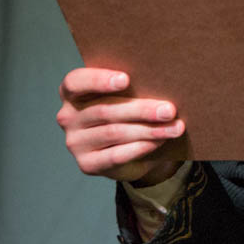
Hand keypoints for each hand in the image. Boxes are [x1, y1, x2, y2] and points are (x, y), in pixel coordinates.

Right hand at [57, 67, 183, 183]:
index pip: (76, 82)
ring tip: (175, 127)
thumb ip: (135, 86)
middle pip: (105, 110)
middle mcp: (68, 117)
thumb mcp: (128, 94)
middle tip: (169, 110)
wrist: (131, 148)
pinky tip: (160, 141)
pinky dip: (142, 147)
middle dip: (141, 110)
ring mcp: (75, 142)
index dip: (99, 79)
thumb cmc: (130, 110)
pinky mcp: (87, 164)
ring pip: (115, 133)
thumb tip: (164, 83)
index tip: (126, 79)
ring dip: (149, 130)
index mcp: (72, 92)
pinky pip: (116, 155)